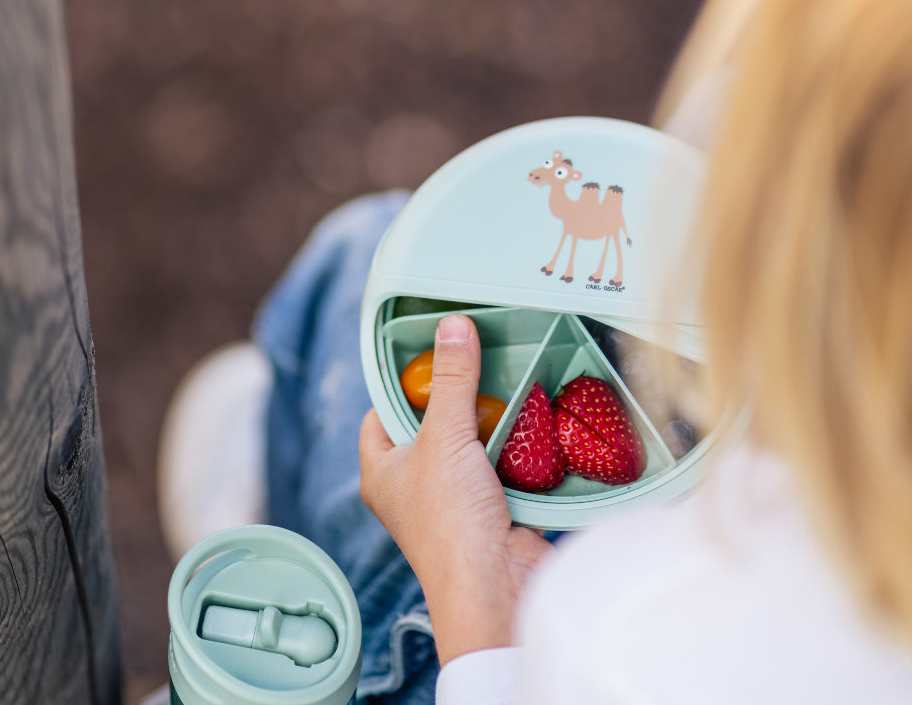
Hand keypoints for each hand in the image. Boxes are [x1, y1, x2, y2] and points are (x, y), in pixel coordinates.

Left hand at [359, 313, 552, 664]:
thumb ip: (451, 380)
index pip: (382, 411)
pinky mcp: (490, 504)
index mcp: (382, 469)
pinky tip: (529, 414)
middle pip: (432, 421)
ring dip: (489, 416)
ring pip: (470, 440)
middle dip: (456, 393)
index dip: (400, 380)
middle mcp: (413, 483)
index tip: (429, 349)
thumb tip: (452, 326)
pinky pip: (500, 460)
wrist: (496, 586)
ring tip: (508, 376)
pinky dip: (514, 441)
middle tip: (477, 357)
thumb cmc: (448, 521)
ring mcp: (453, 495)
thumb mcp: (444, 437)